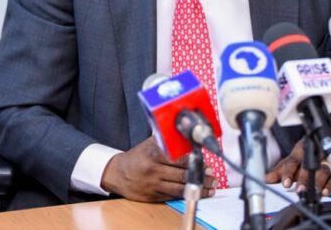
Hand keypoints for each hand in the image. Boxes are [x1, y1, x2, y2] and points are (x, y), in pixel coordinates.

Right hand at [100, 136, 217, 201]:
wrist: (118, 174)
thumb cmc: (138, 156)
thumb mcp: (150, 143)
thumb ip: (167, 140)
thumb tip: (187, 134)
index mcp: (154, 154)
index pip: (178, 157)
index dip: (194, 160)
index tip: (206, 162)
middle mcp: (153, 170)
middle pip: (181, 174)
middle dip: (200, 176)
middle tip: (212, 175)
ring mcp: (153, 184)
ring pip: (180, 188)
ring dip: (198, 188)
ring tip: (211, 186)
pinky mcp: (153, 196)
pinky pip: (173, 196)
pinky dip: (187, 195)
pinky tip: (198, 193)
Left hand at [265, 138, 330, 197]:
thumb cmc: (309, 156)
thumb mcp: (294, 161)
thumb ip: (280, 170)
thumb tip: (266, 179)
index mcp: (299, 151)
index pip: (292, 161)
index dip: (288, 172)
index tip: (285, 183)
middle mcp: (312, 154)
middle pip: (308, 165)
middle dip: (303, 178)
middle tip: (300, 190)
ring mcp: (326, 160)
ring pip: (322, 170)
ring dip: (317, 183)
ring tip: (314, 193)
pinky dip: (330, 185)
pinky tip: (325, 192)